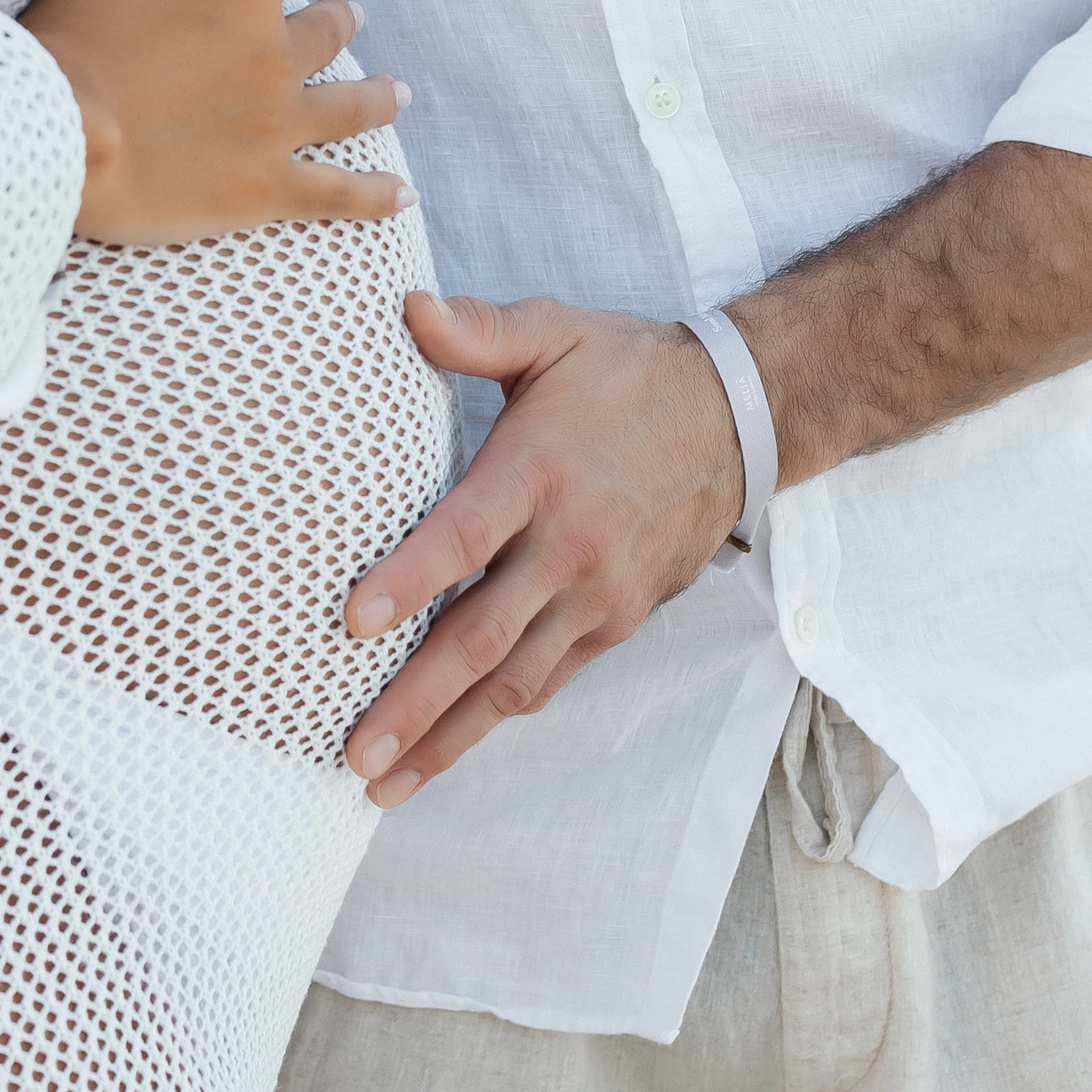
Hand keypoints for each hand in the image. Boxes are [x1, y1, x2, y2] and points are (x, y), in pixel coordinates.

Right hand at [21, 0, 417, 248]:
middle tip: (348, 16)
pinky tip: (402, 194)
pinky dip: (375, 194)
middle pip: (325, 31)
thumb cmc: (71, 41)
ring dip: (378, 96)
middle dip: (336, 19)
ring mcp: (278, 127)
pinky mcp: (268, 189)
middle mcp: (276, 58)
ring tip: (399, 93)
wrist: (54, 137)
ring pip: (351, 107)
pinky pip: (339, 193)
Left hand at [339, 295, 742, 802]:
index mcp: (540, 473)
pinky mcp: (619, 620)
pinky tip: (451, 745)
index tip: (350, 623)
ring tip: (384, 781)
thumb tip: (407, 310)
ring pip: (514, 682)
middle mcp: (570, 546)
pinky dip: (499, 716)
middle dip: (413, 703)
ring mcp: (598, 595)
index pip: (464, 537)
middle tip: (352, 753)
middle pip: (481, 639)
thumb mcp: (557, 331)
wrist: (741, 418)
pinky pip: (550, 679)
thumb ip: (480, 329)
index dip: (407, 581)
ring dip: (448, 736)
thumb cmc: (629, 372)